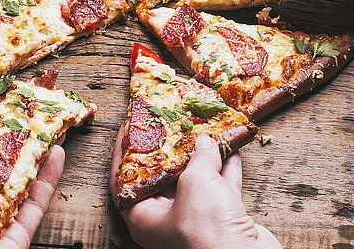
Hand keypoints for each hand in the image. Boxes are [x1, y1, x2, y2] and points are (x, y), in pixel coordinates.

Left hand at [109, 130, 281, 248]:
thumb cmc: (207, 229)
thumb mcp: (194, 182)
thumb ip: (197, 157)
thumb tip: (203, 142)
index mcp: (143, 218)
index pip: (123, 181)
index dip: (124, 153)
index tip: (129, 129)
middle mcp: (166, 221)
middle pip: (161, 178)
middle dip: (169, 150)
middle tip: (170, 125)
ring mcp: (194, 221)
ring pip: (194, 181)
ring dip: (201, 155)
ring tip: (203, 130)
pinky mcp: (221, 221)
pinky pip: (219, 188)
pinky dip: (225, 168)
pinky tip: (231, 148)